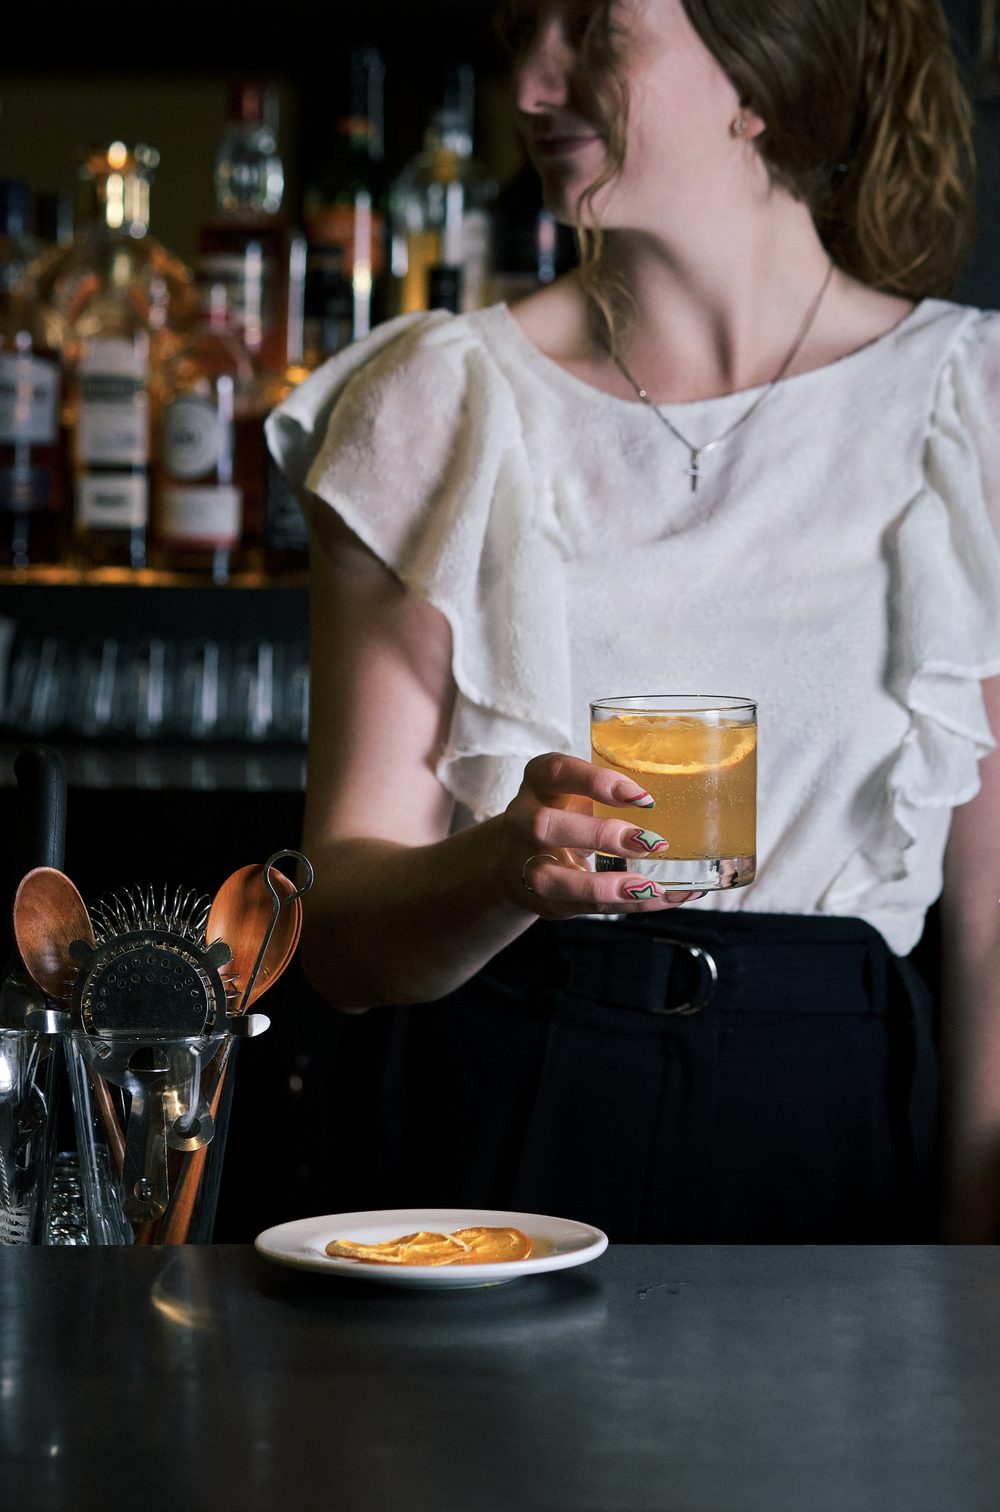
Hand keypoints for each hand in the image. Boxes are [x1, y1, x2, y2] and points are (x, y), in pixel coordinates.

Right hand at [499, 752, 700, 918]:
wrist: (516, 857)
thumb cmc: (565, 814)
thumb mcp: (579, 791)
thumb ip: (615, 791)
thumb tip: (686, 796)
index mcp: (539, 784)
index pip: (556, 771)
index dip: (596, 781)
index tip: (642, 797)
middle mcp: (524, 821)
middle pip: (543, 826)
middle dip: (597, 835)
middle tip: (647, 841)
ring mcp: (527, 865)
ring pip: (550, 880)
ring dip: (602, 886)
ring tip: (647, 885)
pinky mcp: (544, 900)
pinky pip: (581, 908)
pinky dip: (625, 905)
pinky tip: (662, 897)